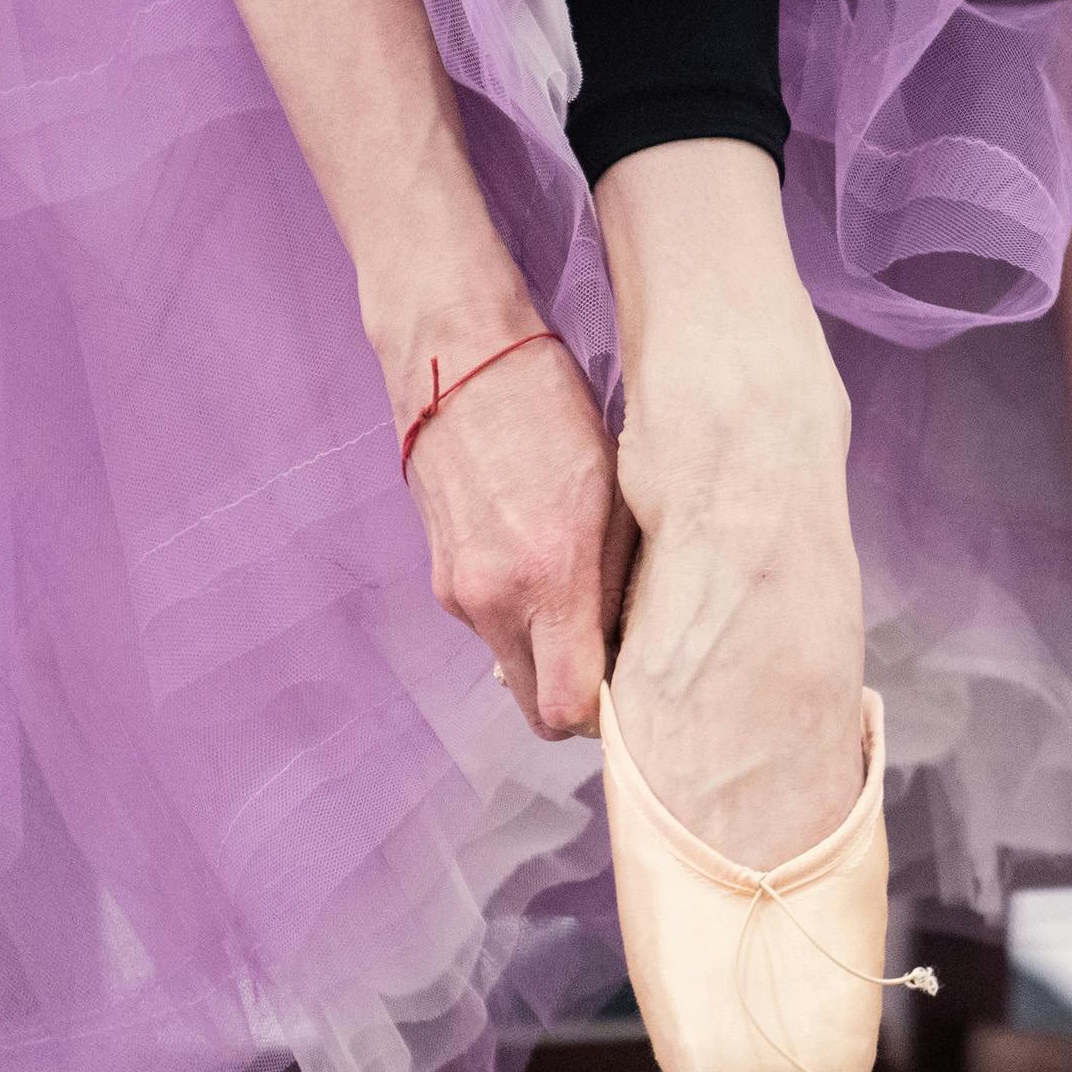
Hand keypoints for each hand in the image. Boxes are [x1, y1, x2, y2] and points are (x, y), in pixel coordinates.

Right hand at [392, 323, 631, 737]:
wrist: (454, 355)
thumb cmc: (551, 410)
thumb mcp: (615, 491)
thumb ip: (622, 581)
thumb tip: (633, 646)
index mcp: (549, 580)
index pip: (568, 710)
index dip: (602, 715)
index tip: (628, 689)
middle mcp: (493, 600)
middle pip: (534, 706)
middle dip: (573, 698)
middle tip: (610, 655)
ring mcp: (458, 591)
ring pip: (511, 664)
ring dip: (545, 650)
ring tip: (576, 588)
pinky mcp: (439, 573)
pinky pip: (489, 624)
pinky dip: (518, 615)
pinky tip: (538, 559)